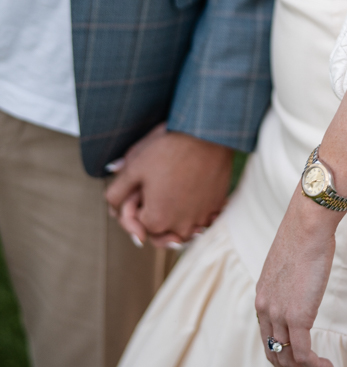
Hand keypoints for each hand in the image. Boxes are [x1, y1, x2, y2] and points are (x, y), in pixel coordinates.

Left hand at [105, 123, 233, 247]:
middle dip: (152, 219)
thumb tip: (111, 208)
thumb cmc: (170, 147)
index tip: (137, 191)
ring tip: (170, 198)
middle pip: (159, 233)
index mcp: (156, 220)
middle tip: (152, 196)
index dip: (133, 209)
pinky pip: (202, 219)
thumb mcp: (134, 166)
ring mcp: (201, 218)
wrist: (208, 133)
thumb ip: (117, 192)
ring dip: (174, 220)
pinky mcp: (216, 207)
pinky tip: (191, 196)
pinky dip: (194, 212)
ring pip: (182, 229)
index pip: (137, 225)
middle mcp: (180, 227)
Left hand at [255, 187, 337, 366]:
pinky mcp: (297, 316)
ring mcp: (279, 314)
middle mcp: (266, 308)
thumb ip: (290, 283)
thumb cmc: (304, 237)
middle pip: (274, 353)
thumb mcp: (289, 265)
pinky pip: (304, 353)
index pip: (267, 337)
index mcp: (262, 296)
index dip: (280, 357)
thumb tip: (302, 285)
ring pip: (288, 358)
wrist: (307, 225)